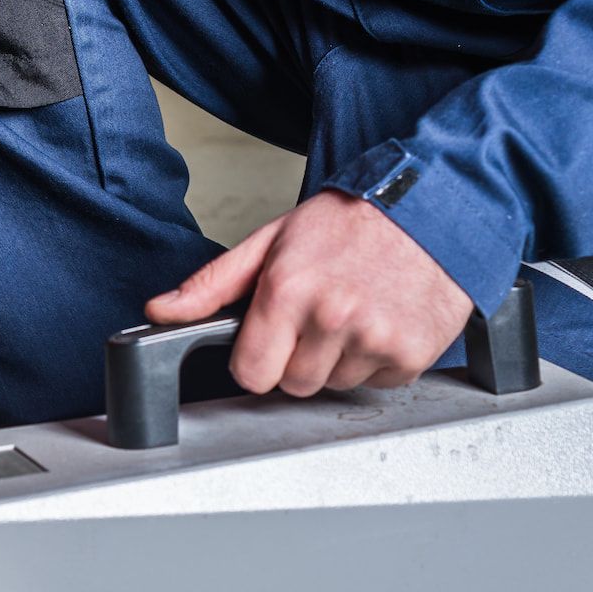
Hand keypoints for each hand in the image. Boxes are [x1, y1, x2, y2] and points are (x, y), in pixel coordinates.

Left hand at [146, 191, 472, 395]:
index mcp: (286, 291)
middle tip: (319, 317)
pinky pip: (380, 383)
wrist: (431, 206)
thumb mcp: (271, 241)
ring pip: (336, 385)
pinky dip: (380, 360)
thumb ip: (213, 284)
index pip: (251, 374)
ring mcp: (373, 338)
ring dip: (341, 359)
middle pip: (294, 385)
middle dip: (300, 359)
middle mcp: (330, 317)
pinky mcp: (411, 353)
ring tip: (355, 311)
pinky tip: (383, 320)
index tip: (271, 340)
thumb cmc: (350, 221)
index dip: (257, 360)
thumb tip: (161, 311)